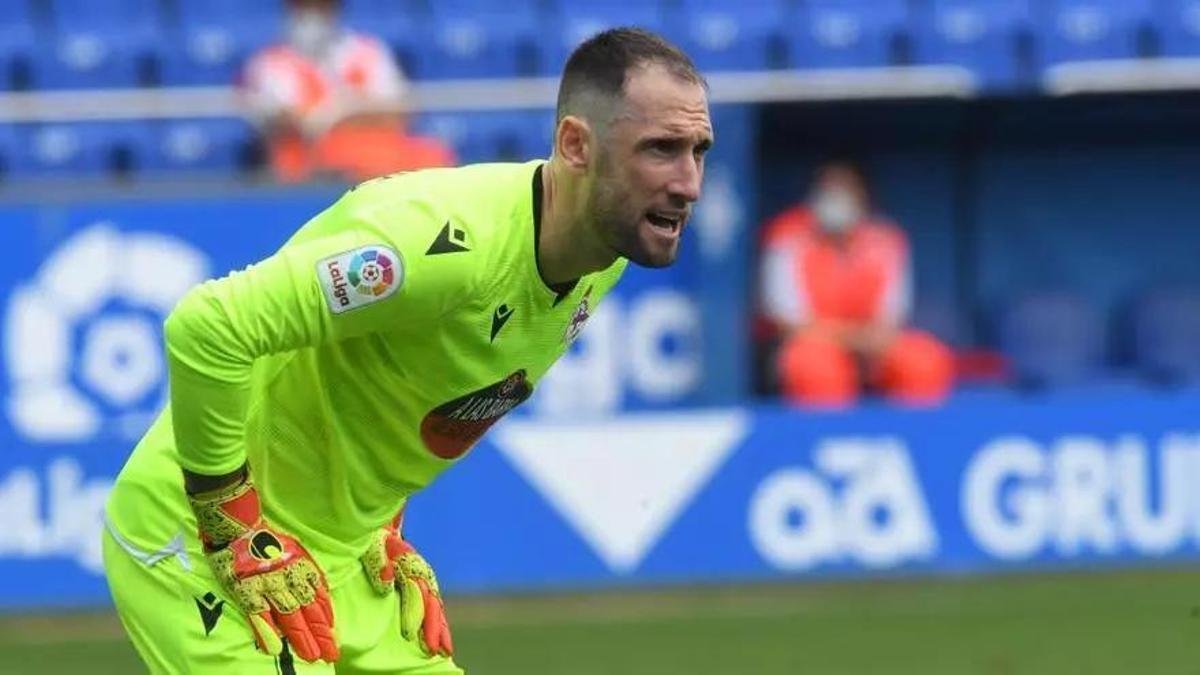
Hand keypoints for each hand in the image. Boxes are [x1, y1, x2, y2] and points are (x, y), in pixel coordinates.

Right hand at [189, 474, 339, 662]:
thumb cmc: (267, 541)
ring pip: (288, 615)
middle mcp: (288, 577)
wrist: (237, 528)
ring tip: (311, 656)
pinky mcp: (245, 590)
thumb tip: (322, 594)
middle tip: (330, 654)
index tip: (334, 635)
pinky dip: (266, 632)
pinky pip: (258, 614)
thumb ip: (308, 572)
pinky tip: (274, 649)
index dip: (326, 617)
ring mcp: (267, 584)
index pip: (318, 596)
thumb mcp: (295, 551)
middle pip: (307, 610)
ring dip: (300, 637)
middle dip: (319, 634)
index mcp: (301, 566)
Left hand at [361, 511, 453, 656]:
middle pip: (431, 602)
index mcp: (410, 561)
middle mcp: (419, 571)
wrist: (374, 526)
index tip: (411, 635)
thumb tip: (387, 583)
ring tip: (446, 650)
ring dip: (439, 628)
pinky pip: (428, 605)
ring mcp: (419, 578)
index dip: (416, 615)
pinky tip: (436, 638)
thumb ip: (378, 561)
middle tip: (438, 650)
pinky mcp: (416, 583)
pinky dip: (434, 622)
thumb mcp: (371, 544)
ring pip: (434, 606)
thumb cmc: (371, 536)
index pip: (417, 592)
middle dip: (435, 627)